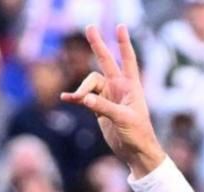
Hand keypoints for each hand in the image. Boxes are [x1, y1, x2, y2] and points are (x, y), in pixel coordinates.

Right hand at [62, 26, 166, 177]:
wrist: (135, 152)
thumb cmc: (137, 134)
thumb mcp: (123, 119)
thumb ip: (103, 106)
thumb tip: (83, 98)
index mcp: (131, 86)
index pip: (128, 60)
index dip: (123, 43)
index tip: (120, 27)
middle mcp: (119, 87)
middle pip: (106, 61)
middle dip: (97, 45)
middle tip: (90, 27)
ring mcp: (108, 96)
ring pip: (90, 83)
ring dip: (81, 89)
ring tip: (73, 99)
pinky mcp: (99, 107)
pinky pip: (84, 97)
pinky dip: (76, 97)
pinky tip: (66, 98)